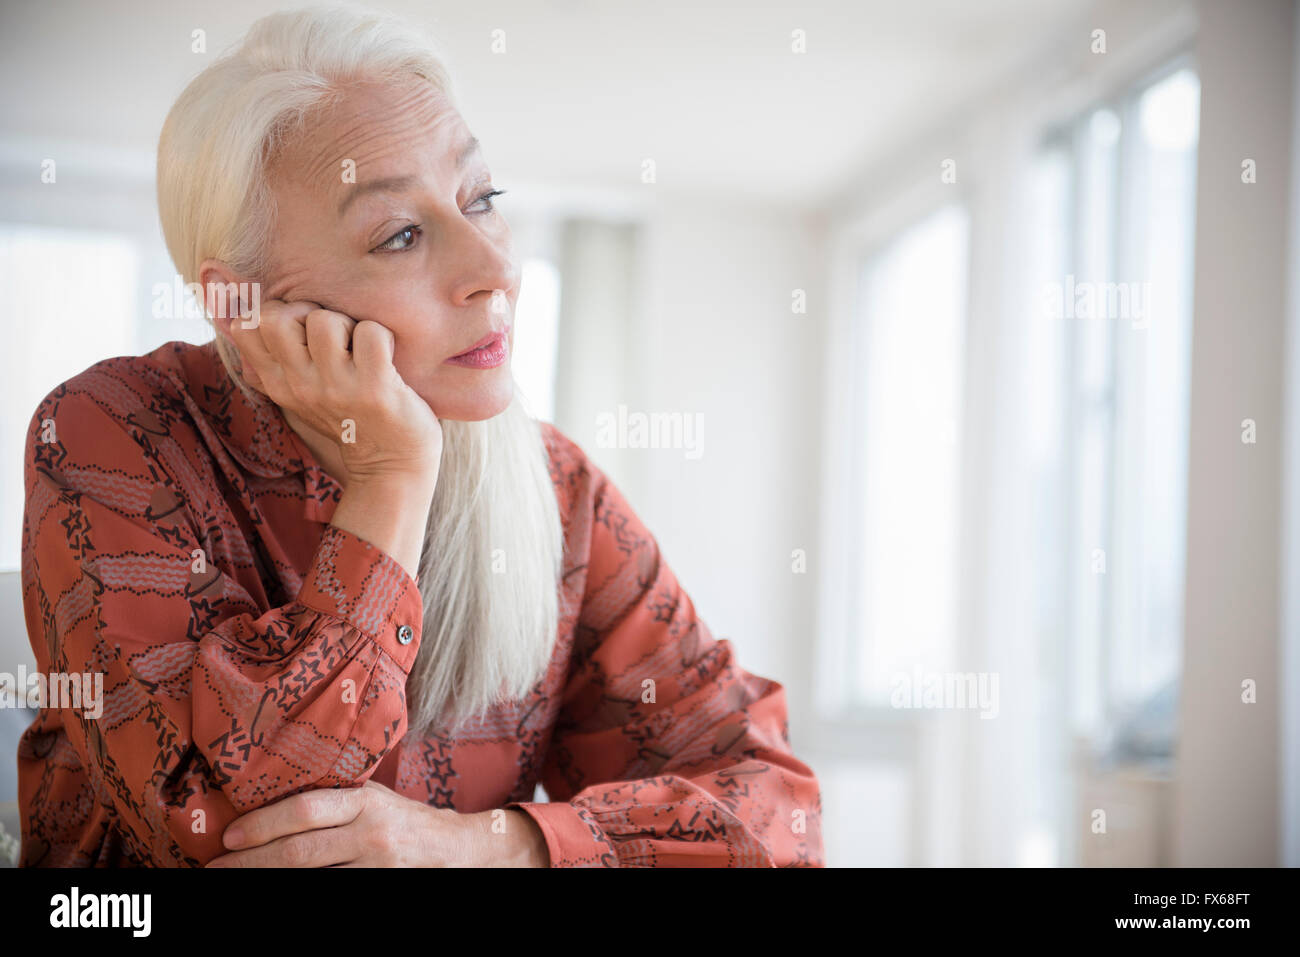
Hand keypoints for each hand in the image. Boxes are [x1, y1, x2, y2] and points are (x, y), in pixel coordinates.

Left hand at [205, 780, 549, 866]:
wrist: (461, 850)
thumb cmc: (407, 820)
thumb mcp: (375, 798)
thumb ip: (334, 799)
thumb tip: (270, 804)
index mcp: (366, 802)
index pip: (304, 811)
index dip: (262, 826)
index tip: (228, 838)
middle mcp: (371, 834)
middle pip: (298, 853)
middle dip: (249, 864)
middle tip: (213, 871)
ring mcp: (377, 868)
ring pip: (311, 881)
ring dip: (268, 883)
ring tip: (237, 883)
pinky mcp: (381, 890)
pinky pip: (334, 897)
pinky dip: (299, 895)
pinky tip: (277, 893)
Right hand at [225, 299, 442, 483]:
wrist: (391, 467)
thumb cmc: (349, 418)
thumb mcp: (300, 396)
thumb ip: (274, 363)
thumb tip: (238, 320)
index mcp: (279, 384)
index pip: (245, 327)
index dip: (275, 312)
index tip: (302, 330)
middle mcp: (301, 387)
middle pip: (275, 317)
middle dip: (308, 311)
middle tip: (334, 334)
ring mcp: (337, 388)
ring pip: (325, 319)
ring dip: (349, 324)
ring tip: (361, 350)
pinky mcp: (375, 389)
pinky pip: (371, 332)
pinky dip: (383, 338)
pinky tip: (386, 360)